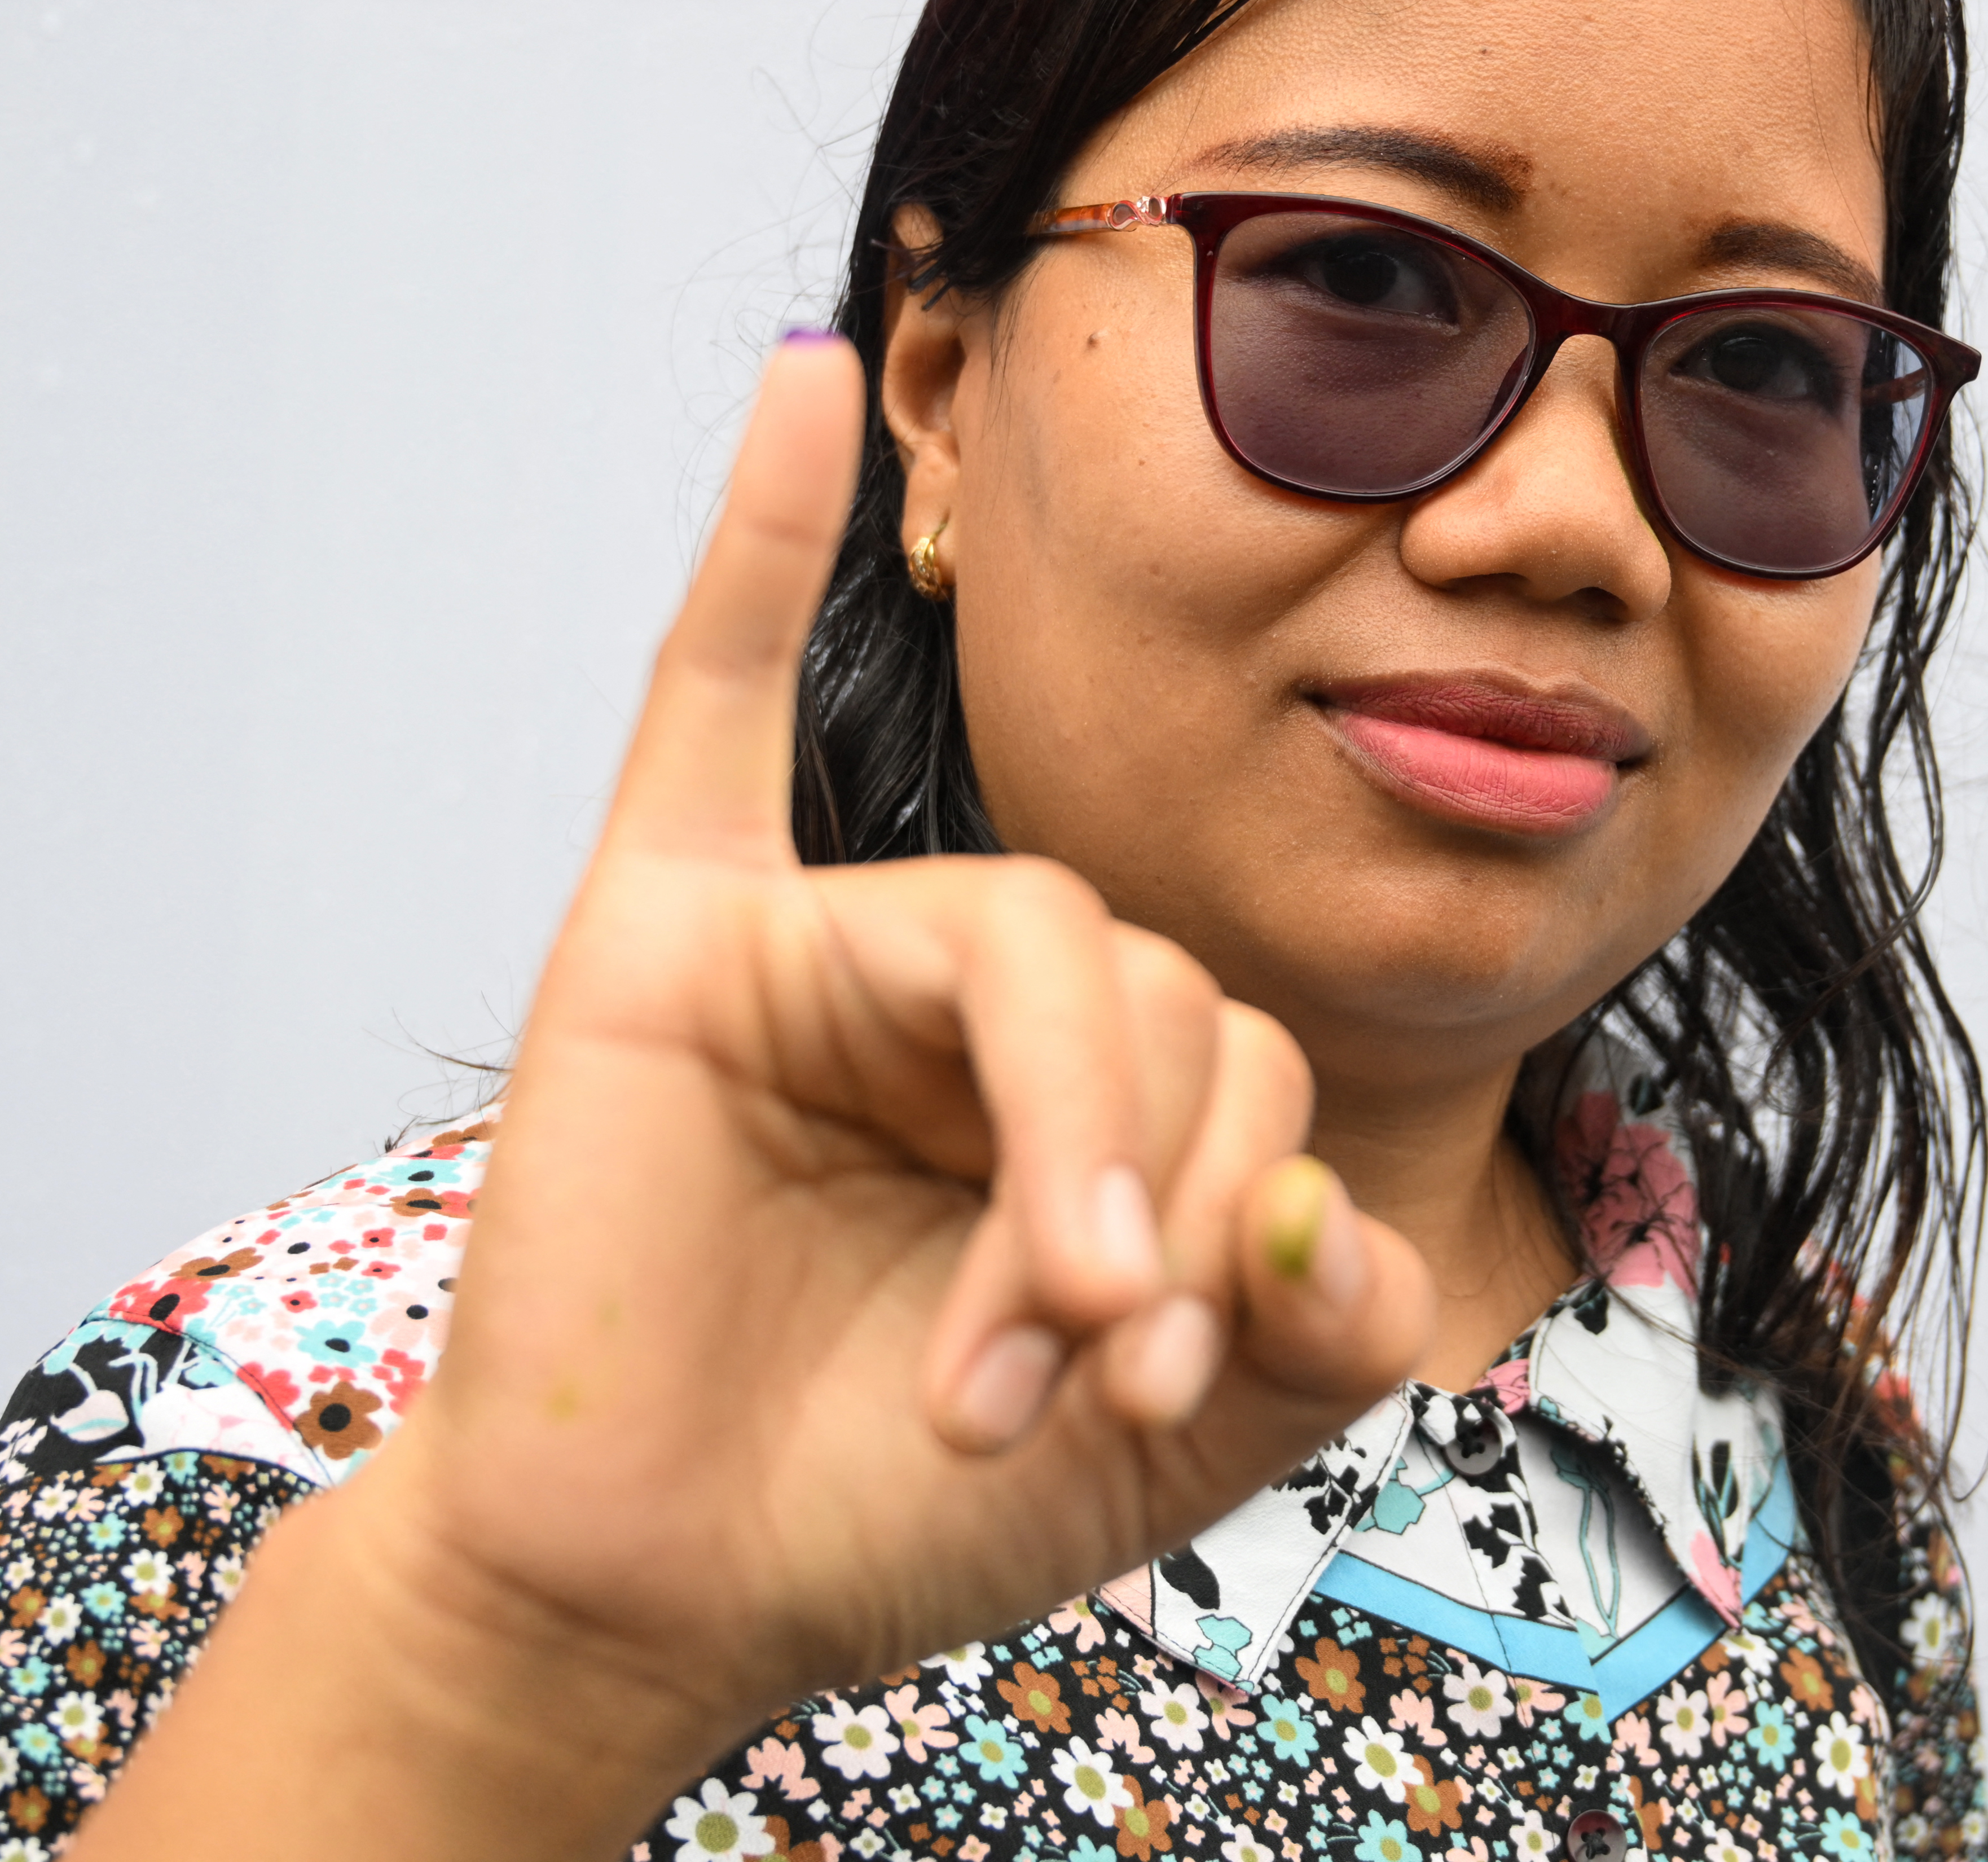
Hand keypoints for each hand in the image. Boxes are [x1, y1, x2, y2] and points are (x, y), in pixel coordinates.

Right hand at [80, 335, 1435, 1860]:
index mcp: (1089, 1089)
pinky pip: (708, 696)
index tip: (1163, 1396)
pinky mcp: (667, 932)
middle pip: (1153, 985)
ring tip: (1012, 1347)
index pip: (1240, 1056)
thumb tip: (1323, 1201)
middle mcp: (965, 995)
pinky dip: (758, 533)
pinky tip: (809, 387)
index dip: (1241, 1217)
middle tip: (1078, 1385)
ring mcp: (817, 945)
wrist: (664, 1601)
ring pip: (1026, 937)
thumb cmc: (887, 1506)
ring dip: (1058, 1150)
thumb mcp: (1168, 1435)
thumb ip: (1308, 1315)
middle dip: (1146, 1200)